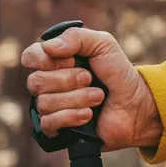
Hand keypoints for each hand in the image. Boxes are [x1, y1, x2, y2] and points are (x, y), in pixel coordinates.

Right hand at [22, 26, 162, 150]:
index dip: (46, 59)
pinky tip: (89, 115)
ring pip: (44, 103)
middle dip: (68, 79)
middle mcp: (49, 84)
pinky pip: (48, 123)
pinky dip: (71, 116)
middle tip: (90, 78)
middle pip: (36, 81)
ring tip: (98, 97)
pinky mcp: (58, 129)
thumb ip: (77, 37)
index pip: (30, 57)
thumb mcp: (103, 44)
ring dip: (77, 98)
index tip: (72, 59)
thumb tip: (47, 47)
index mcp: (55, 61)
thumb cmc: (118, 73)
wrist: (135, 104)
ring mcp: (52, 107)